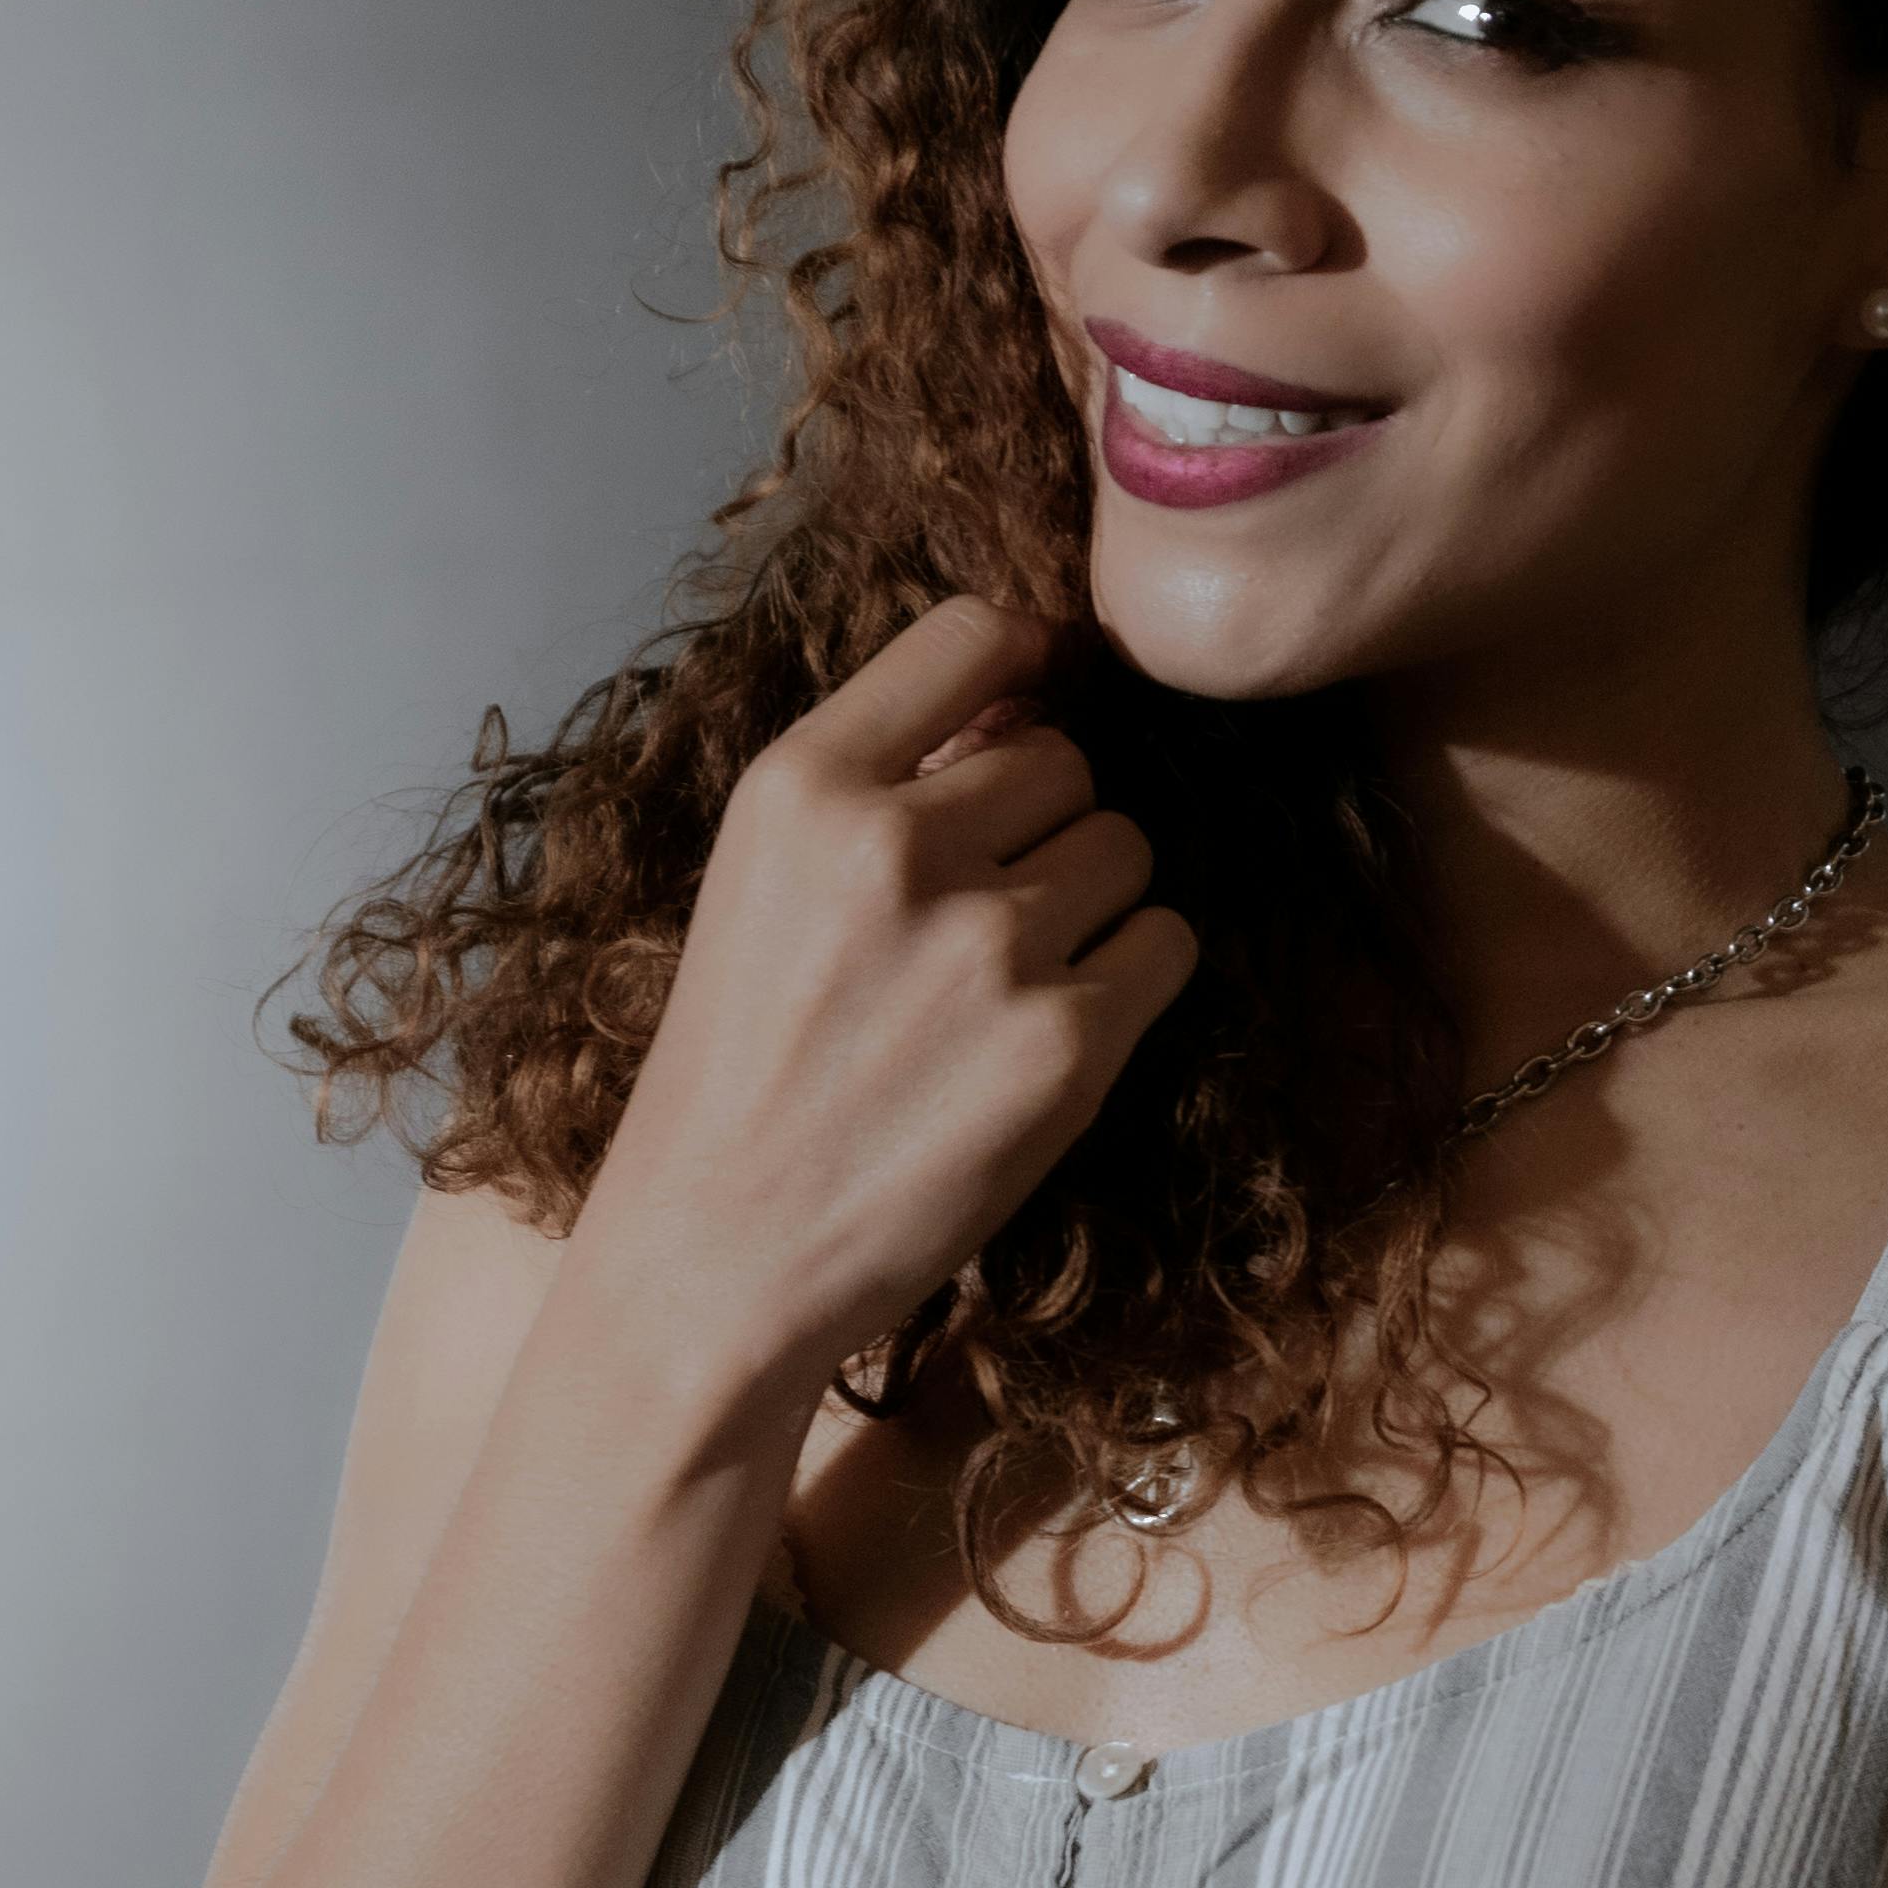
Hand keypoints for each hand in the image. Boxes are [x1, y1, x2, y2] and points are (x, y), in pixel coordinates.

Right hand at [578, 593, 1192, 1391]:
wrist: (719, 1252)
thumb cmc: (742, 1066)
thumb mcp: (761, 880)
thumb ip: (878, 780)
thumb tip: (1026, 701)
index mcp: (803, 787)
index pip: (968, 635)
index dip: (1026, 660)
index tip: (1037, 695)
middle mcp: (899, 846)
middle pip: (1066, 759)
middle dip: (1044, 824)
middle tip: (980, 917)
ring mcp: (991, 946)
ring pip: (1126, 848)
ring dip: (1094, 902)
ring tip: (1008, 982)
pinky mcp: (1068, 1045)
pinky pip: (1168, 945)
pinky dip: (1132, 980)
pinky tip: (1054, 1031)